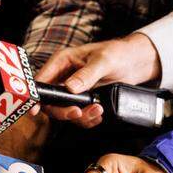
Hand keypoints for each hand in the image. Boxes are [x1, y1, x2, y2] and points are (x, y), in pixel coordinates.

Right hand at [30, 35, 160, 127]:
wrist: (136, 62)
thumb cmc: (118, 53)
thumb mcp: (103, 61)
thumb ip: (86, 74)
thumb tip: (70, 88)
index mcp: (61, 62)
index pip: (41, 81)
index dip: (35, 96)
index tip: (35, 110)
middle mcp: (63, 77)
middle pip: (50, 102)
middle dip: (63, 111)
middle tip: (77, 112)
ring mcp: (73, 91)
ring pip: (65, 111)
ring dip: (80, 116)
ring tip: (98, 109)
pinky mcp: (84, 100)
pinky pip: (79, 116)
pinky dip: (88, 119)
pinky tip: (99, 113)